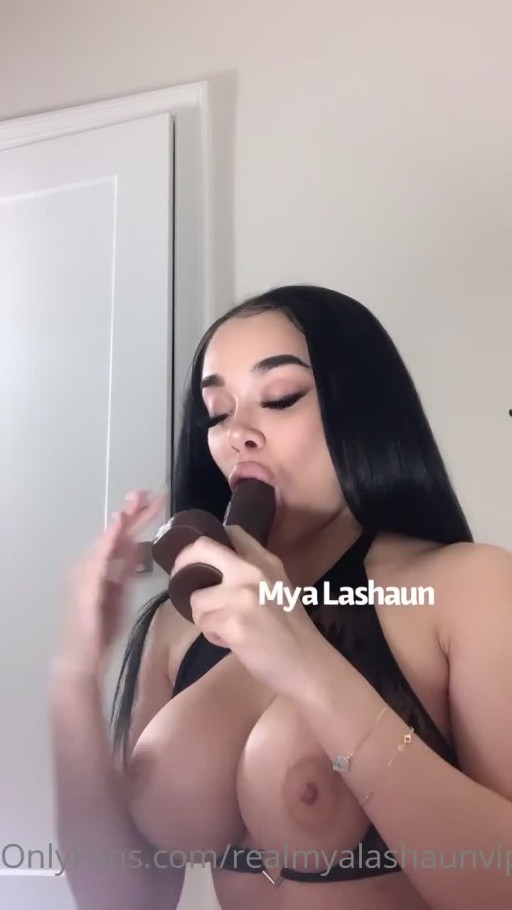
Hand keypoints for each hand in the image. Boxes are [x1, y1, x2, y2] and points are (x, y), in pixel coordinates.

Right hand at [54, 490, 165, 678]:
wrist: (81, 655)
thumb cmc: (100, 628)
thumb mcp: (120, 594)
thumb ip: (127, 571)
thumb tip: (138, 550)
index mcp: (103, 566)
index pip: (123, 536)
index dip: (137, 517)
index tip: (154, 499)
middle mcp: (92, 563)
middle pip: (116, 532)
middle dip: (133, 511)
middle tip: (149, 490)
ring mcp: (87, 572)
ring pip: (108, 539)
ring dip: (123, 519)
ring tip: (138, 500)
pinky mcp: (86, 584)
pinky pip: (99, 557)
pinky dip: (109, 539)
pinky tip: (118, 525)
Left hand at [171, 524, 325, 697]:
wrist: (306, 662)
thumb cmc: (292, 629)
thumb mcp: (278, 587)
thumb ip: (253, 574)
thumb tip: (215, 568)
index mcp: (265, 561)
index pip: (232, 532)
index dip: (209, 543)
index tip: (199, 557)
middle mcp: (252, 571)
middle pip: (202, 549)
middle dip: (183, 563)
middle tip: (181, 579)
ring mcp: (241, 596)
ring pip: (196, 599)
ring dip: (203, 616)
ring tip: (222, 628)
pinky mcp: (232, 622)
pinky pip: (203, 624)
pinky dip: (212, 635)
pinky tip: (229, 641)